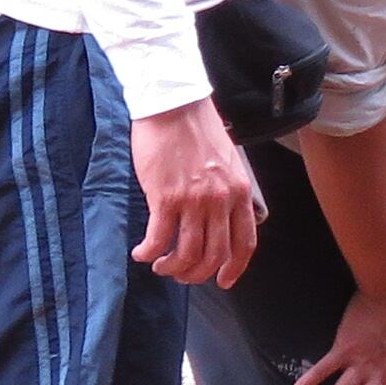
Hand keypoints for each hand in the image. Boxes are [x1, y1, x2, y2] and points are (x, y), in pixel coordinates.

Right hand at [129, 98, 262, 288]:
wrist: (172, 104)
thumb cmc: (196, 128)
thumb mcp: (228, 161)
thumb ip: (227, 191)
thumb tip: (220, 219)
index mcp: (239, 192)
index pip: (244, 243)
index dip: (234, 268)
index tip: (223, 281)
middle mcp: (220, 201)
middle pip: (213, 255)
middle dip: (196, 273)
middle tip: (181, 274)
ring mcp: (193, 201)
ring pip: (186, 253)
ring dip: (172, 267)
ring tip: (160, 265)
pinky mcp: (165, 197)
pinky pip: (158, 238)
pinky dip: (149, 252)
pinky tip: (141, 252)